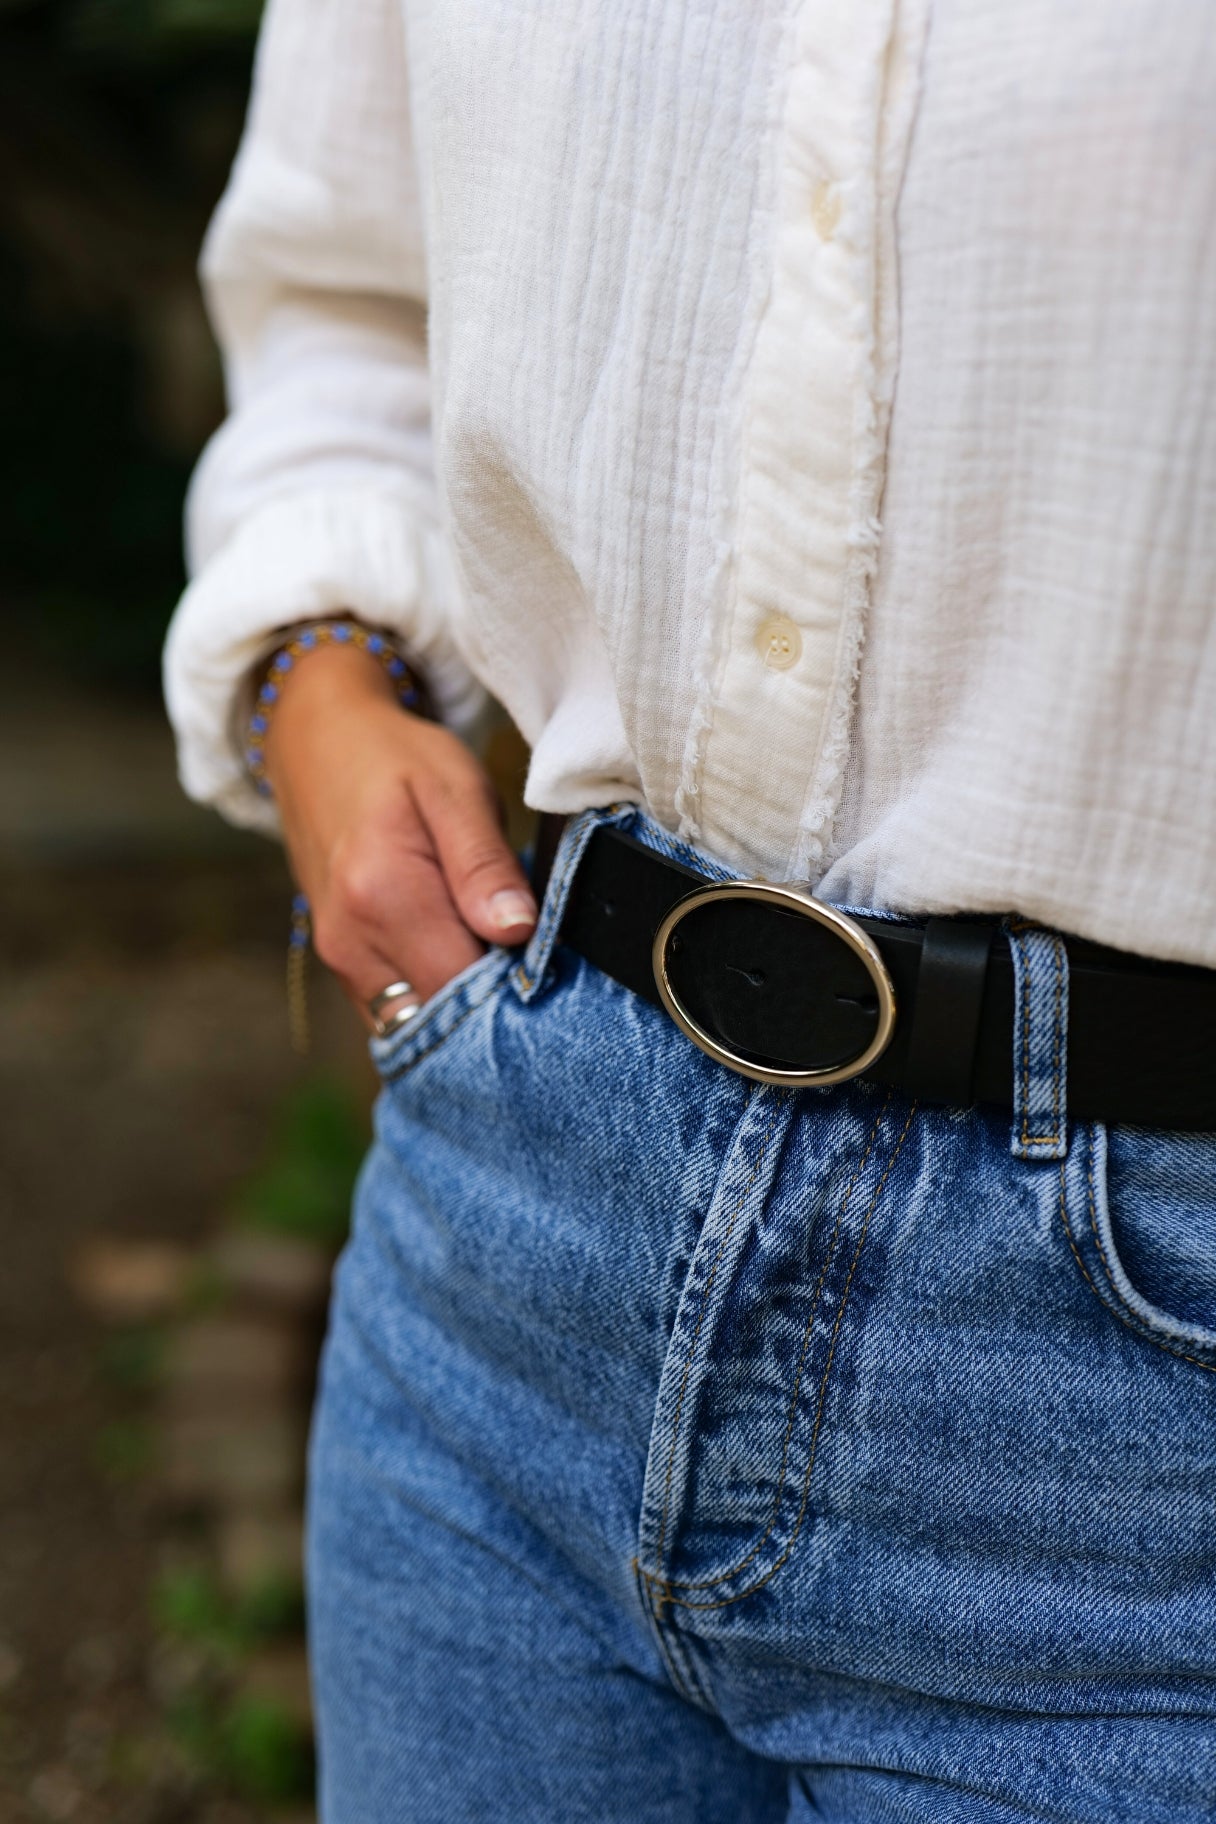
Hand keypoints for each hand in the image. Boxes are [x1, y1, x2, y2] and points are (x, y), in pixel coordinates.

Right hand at [264, 642, 536, 1027]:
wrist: (316, 745)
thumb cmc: (395, 759)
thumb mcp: (456, 789)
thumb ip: (484, 864)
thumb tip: (516, 931)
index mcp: (383, 893)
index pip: (464, 987)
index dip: (513, 985)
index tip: (543, 956)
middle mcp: (351, 939)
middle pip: (441, 1013)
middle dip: (489, 998)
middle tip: (522, 949)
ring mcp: (338, 957)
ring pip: (417, 1018)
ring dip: (460, 996)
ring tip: (488, 943)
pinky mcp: (339, 962)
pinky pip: (395, 1006)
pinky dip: (432, 990)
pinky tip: (456, 948)